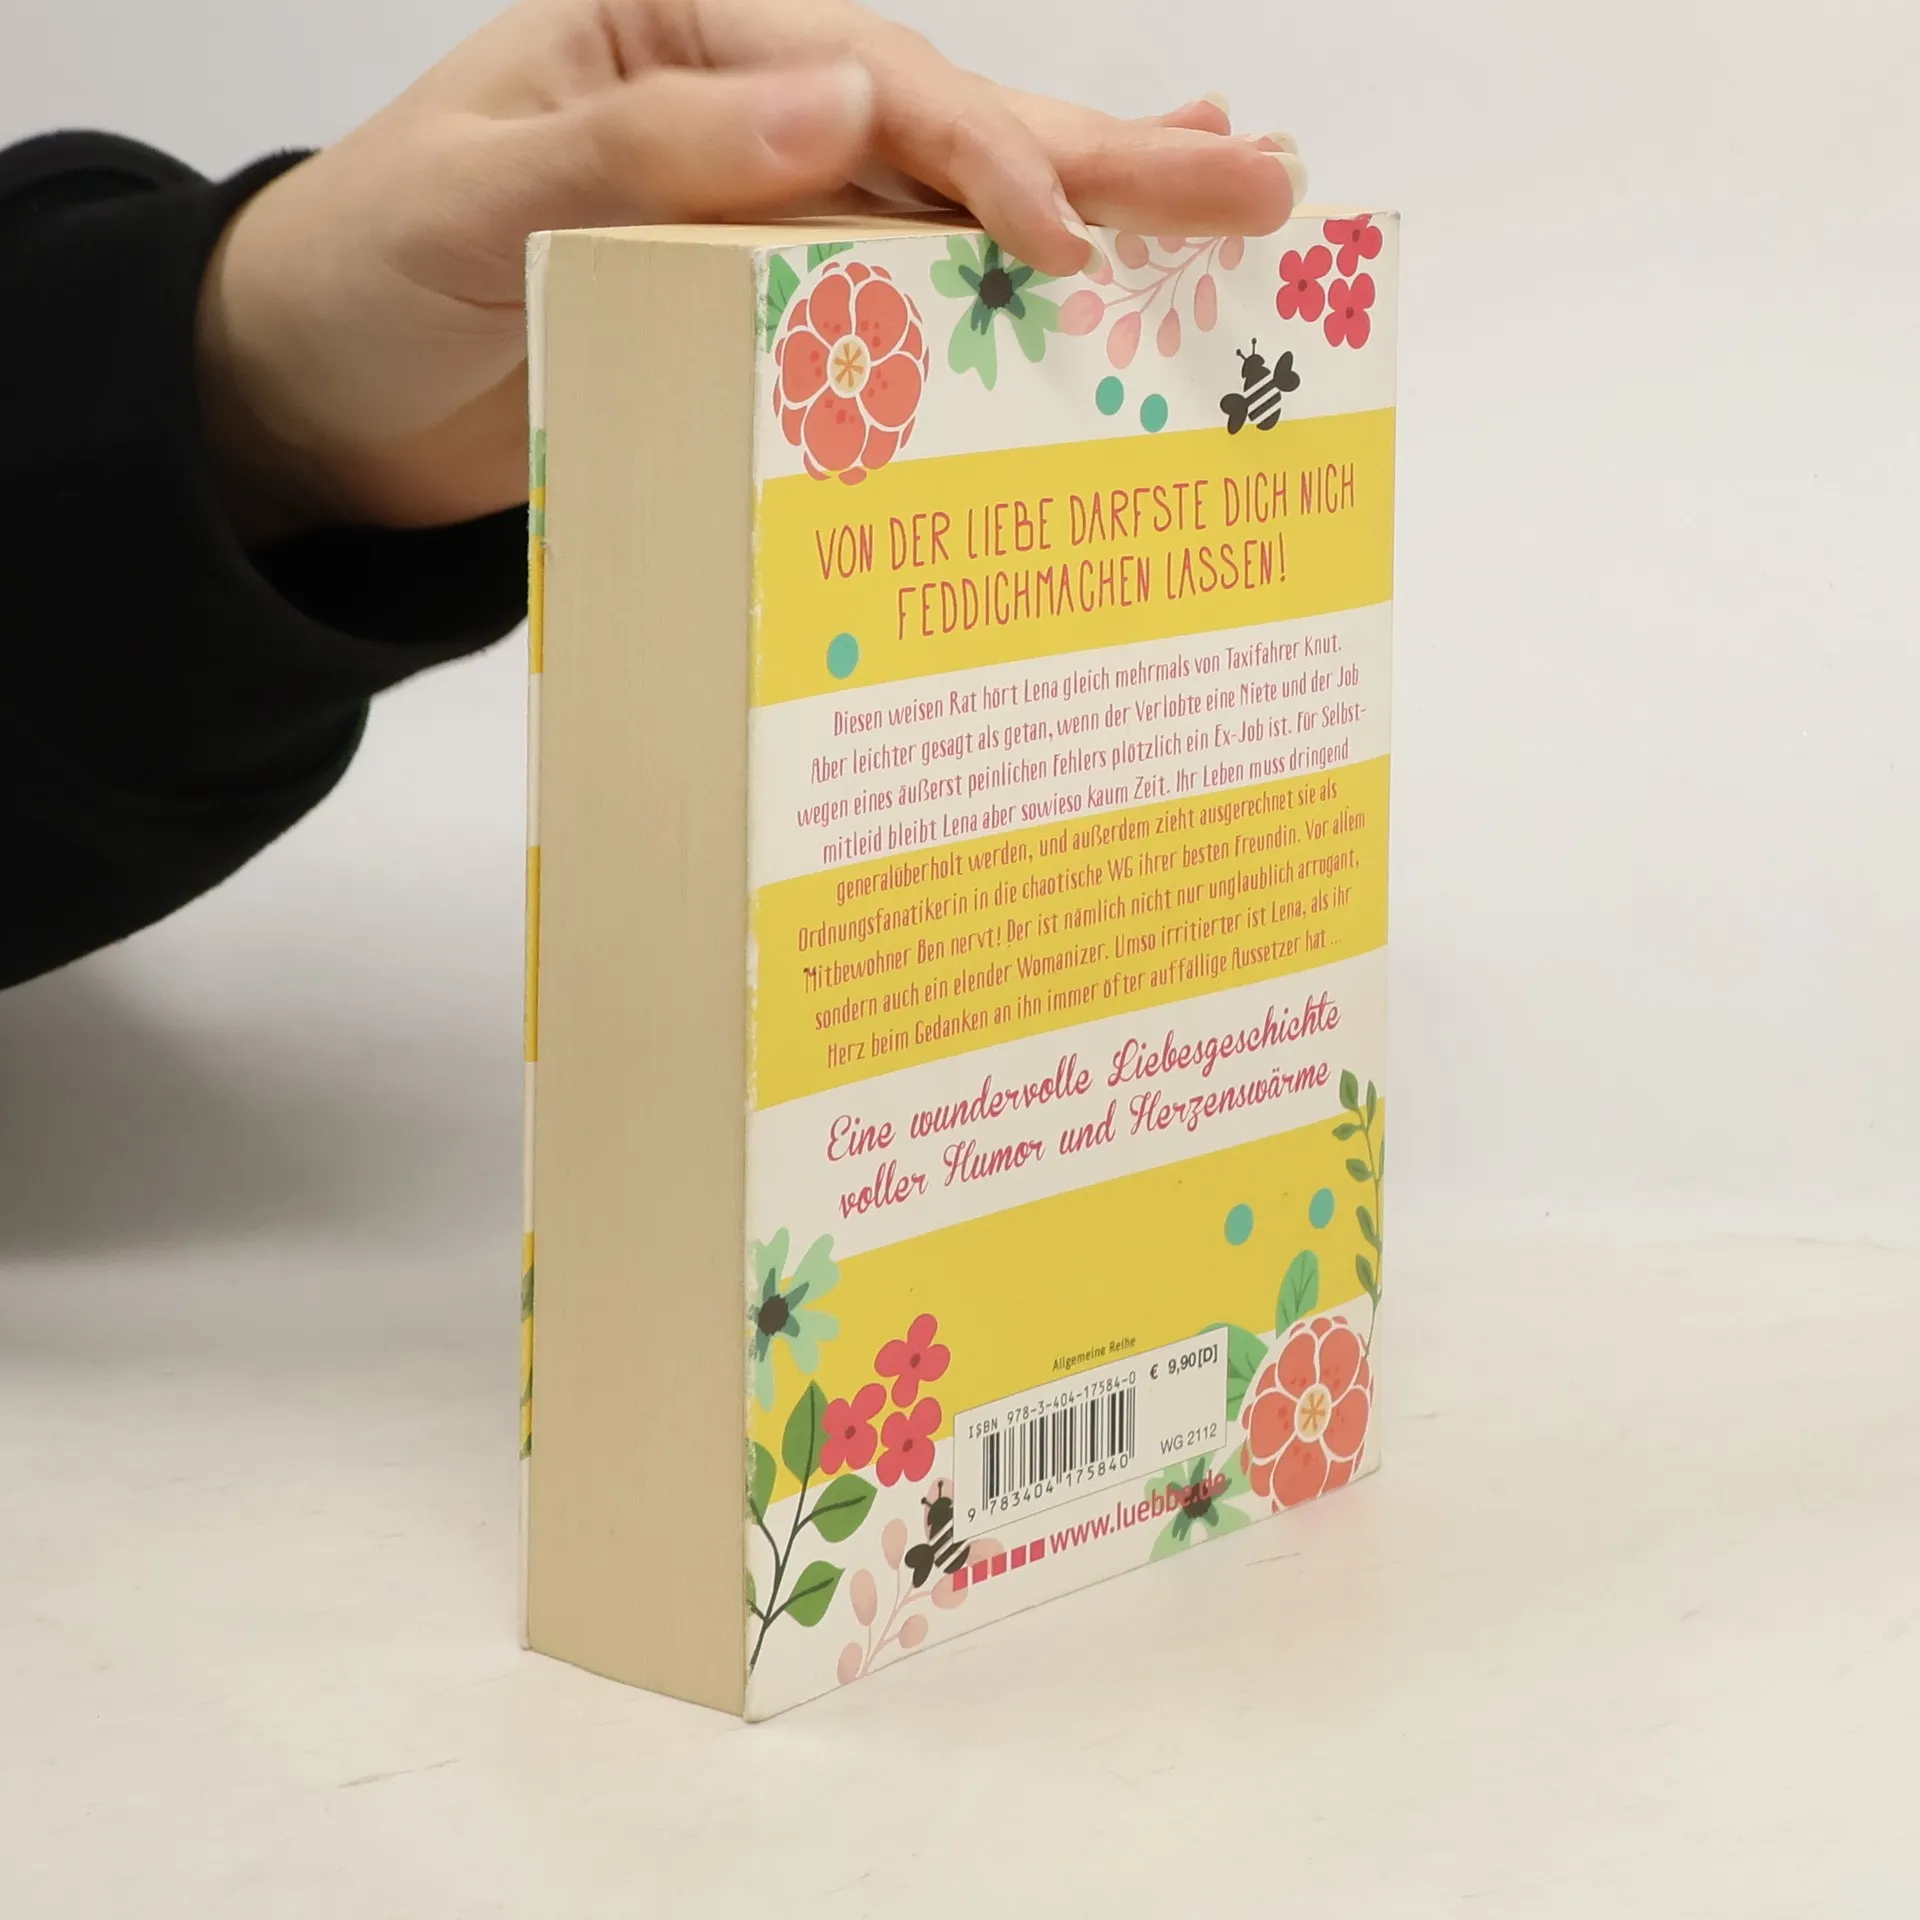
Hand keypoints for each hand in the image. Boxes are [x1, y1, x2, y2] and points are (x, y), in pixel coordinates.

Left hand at [197, 0, 1306, 541]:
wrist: (318, 397)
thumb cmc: (369, 271)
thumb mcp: (479, 195)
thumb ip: (650, 150)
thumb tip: (851, 103)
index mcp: (684, 40)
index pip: (875, 85)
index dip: (986, 158)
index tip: (1074, 246)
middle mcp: (748, 113)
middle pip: (954, 124)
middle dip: (1110, 158)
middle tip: (1263, 181)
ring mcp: (766, 216)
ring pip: (953, 212)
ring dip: (1094, 216)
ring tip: (1231, 202)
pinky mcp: (765, 316)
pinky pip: (901, 308)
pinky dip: (996, 304)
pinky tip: (1088, 292)